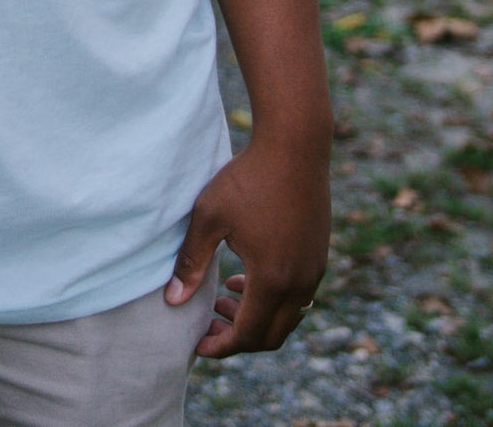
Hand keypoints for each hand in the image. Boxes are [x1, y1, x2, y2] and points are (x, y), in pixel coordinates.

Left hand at [163, 137, 329, 355]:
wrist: (294, 147)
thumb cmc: (247, 178)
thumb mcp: (209, 217)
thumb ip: (191, 262)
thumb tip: (173, 301)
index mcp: (271, 280)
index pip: (248, 336)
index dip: (221, 345)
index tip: (198, 343)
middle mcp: (300, 283)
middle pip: (270, 335)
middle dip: (238, 338)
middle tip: (209, 323)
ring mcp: (314, 271)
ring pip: (287, 317)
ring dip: (256, 318)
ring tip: (224, 298)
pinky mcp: (319, 256)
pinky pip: (297, 297)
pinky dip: (272, 300)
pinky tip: (245, 276)